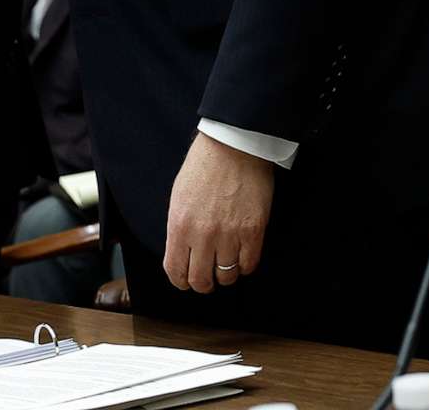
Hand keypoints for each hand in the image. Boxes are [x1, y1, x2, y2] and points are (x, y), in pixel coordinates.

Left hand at [162, 131, 273, 293]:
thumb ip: (179, 228)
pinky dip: (245, 265)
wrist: (233, 145)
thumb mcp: (179, 197)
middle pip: (201, 281)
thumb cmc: (204, 166)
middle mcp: (202, 235)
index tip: (186, 280)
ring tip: (227, 263)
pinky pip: (249, 264)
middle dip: (203, 283)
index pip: (175, 271)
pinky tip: (243, 255)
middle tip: (208, 277)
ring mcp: (229, 234)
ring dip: (226, 274)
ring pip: (227, 276)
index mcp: (179, 225)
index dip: (181, 281)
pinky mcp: (253, 231)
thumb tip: (183, 252)